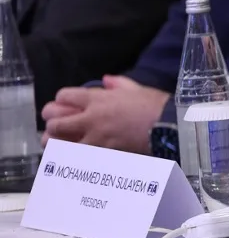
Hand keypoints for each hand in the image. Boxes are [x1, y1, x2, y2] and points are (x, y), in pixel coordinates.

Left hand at [41, 75, 169, 152]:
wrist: (167, 125)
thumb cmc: (154, 104)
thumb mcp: (136, 88)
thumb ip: (118, 83)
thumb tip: (106, 80)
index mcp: (98, 99)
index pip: (65, 96)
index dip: (61, 99)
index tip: (64, 102)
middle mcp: (91, 118)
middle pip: (57, 122)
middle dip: (52, 123)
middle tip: (54, 125)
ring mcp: (96, 138)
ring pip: (63, 144)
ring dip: (57, 143)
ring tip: (57, 143)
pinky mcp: (103, 153)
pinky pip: (79, 157)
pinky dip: (74, 156)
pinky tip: (72, 156)